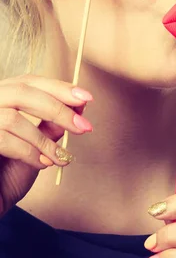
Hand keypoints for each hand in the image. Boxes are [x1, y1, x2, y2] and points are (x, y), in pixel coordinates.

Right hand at [0, 74, 92, 215]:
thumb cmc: (8, 175)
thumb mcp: (36, 145)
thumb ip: (51, 124)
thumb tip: (80, 106)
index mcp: (0, 100)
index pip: (28, 81)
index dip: (58, 87)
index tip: (86, 98)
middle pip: (21, 91)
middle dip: (57, 109)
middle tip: (83, 127)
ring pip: (11, 118)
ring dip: (43, 140)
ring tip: (60, 157)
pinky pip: (2, 140)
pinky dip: (28, 153)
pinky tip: (41, 164)